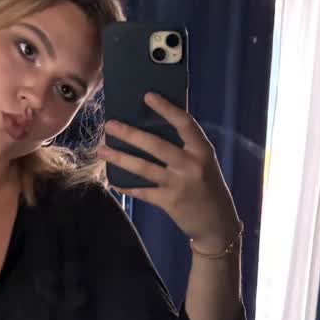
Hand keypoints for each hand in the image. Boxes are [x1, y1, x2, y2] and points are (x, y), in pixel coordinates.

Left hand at [99, 94, 239, 251]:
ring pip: (144, 168)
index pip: (184, 124)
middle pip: (156, 145)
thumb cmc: (208, 187)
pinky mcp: (170, 202)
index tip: (148, 96)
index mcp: (202, 150)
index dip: (166, 109)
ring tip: (101, 150)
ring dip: (120, 158)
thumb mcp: (204, 162)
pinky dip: (127, 186)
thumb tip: (155, 125)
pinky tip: (113, 180)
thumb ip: (186, 147)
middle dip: (130, 134)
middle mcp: (191, 165)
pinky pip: (143, 192)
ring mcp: (179, 185)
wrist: (218, 224)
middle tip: (109, 125)